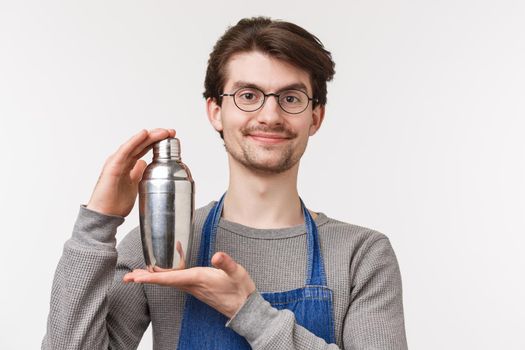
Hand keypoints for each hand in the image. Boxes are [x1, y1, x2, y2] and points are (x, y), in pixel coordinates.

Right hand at [86, 128, 175, 216]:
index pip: (143, 148)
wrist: (105, 216)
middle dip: (156, 136)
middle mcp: (121, 160)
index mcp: (127, 164)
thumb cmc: (116, 203)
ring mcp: (116, 162)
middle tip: (171, 131)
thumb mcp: (134, 185)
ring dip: (149, 136)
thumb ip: (137, 173)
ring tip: (162, 131)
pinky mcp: (112, 167)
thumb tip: (144, 163)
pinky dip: (134, 141)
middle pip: (141, 144)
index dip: (157, 141)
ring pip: (135, 144)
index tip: (171, 137)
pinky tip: (144, 134)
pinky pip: (125, 151)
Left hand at [123, 252, 256, 317]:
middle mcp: (192, 285)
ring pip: (168, 282)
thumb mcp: (237, 272)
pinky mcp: (196, 288)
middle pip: (164, 281)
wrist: (244, 307)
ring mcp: (193, 288)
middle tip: (127, 277)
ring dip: (152, 278)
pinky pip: (175, 282)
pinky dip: (163, 277)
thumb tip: (217, 256)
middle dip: (145, 279)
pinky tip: (161, 273)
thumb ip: (226, 263)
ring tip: (137, 274)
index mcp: (198, 279)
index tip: (137, 277)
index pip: (171, 278)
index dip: (153, 277)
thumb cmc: (240, 290)